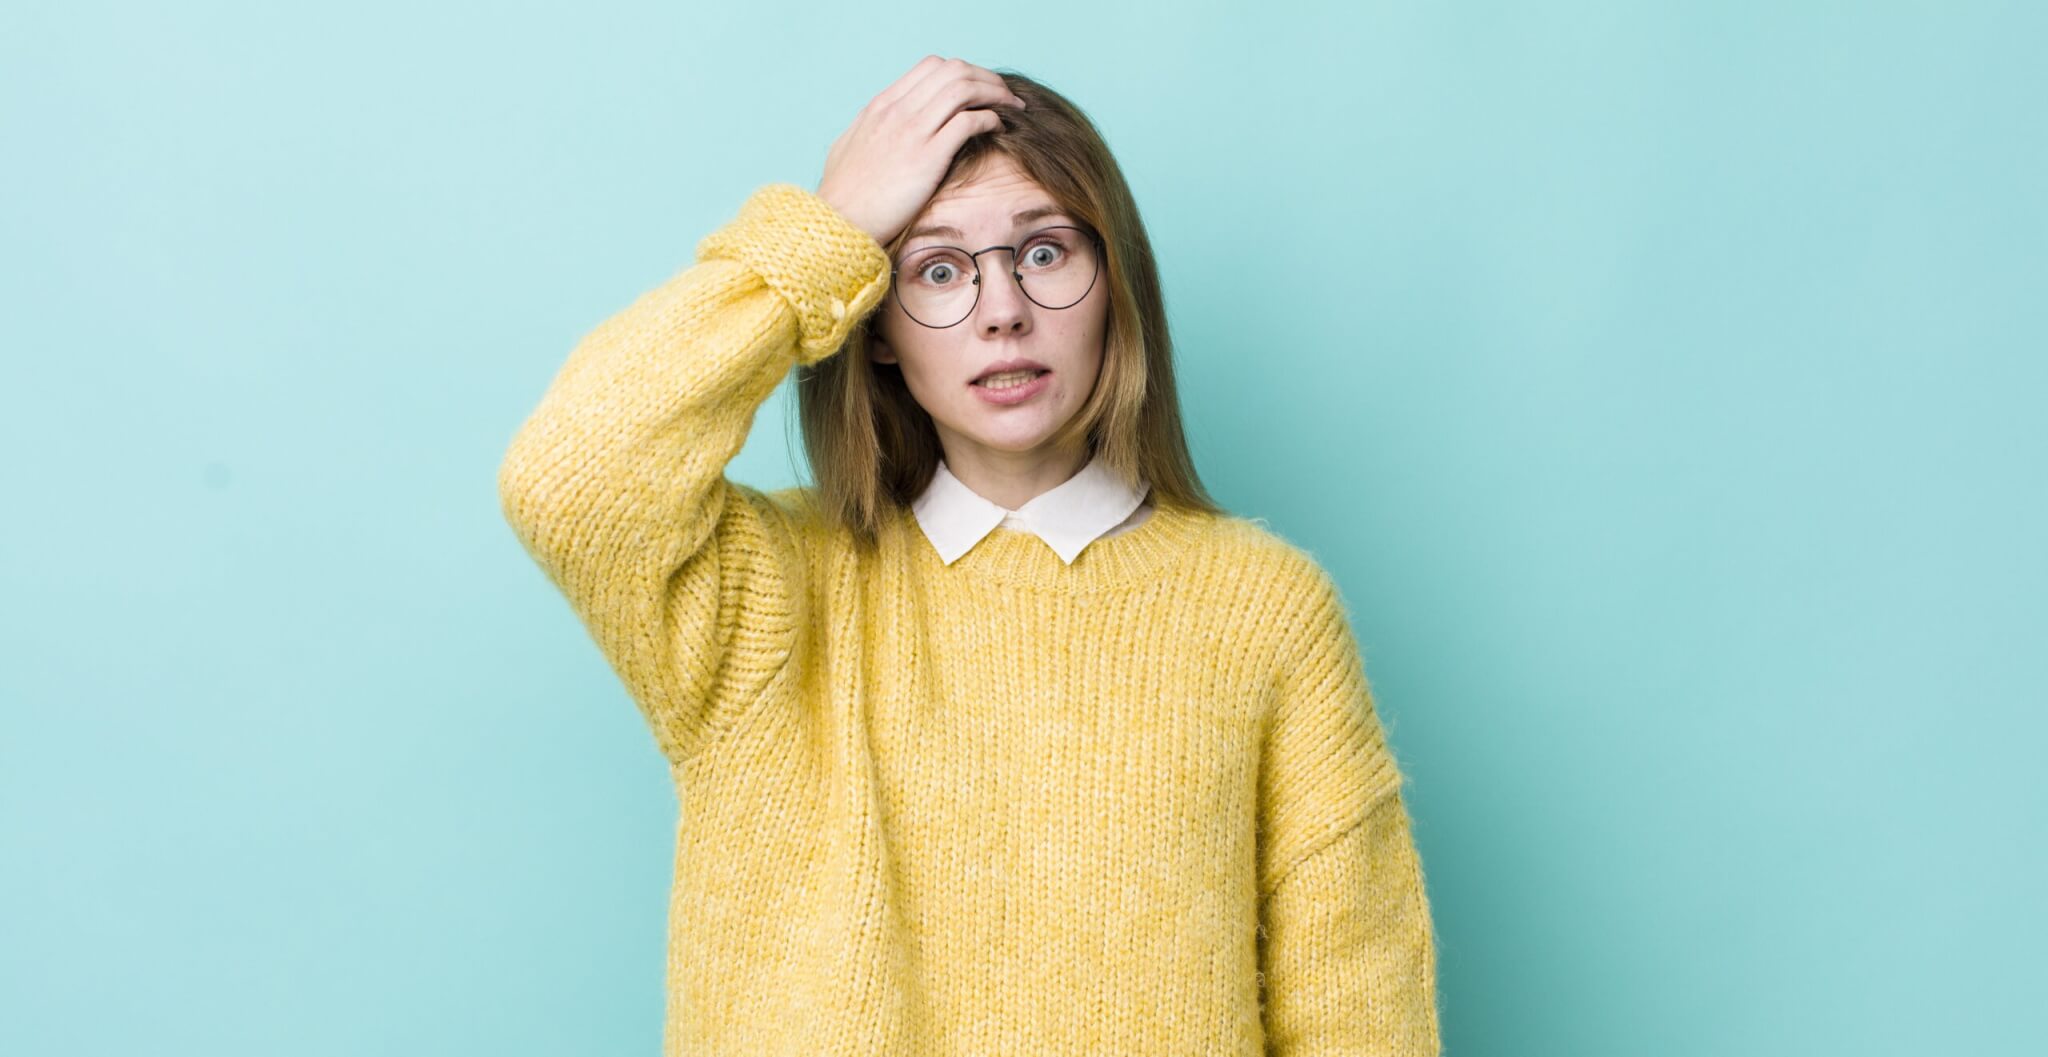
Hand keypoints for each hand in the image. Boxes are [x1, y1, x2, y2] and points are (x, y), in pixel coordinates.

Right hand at [817, 56, 1026, 247]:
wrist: (838, 223)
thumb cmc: (843, 195)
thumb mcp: (848, 147)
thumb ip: (867, 128)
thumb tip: (874, 122)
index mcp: (882, 105)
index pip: (932, 66)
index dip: (963, 72)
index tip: (979, 90)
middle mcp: (898, 110)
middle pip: (954, 70)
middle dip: (987, 78)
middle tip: (1005, 97)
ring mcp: (912, 131)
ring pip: (965, 88)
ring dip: (995, 94)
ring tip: (1012, 109)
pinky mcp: (928, 157)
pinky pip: (969, 121)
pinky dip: (990, 118)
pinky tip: (998, 129)